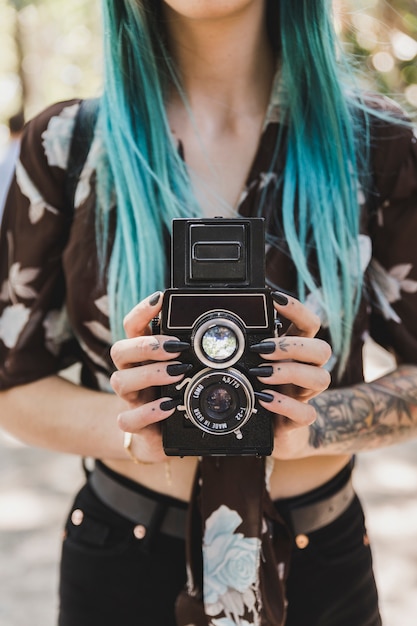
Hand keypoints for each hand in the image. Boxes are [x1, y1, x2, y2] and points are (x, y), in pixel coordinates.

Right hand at [110, 292, 190, 462]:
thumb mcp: (186, 369)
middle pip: (120, 350)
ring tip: (177, 373)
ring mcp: (130, 399)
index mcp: (142, 355)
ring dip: (150, 374)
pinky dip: (148, 412)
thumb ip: (194, 352)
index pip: (133, 326)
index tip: (161, 298)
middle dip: (147, 345)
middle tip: (175, 347)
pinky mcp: (133, 424)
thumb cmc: (174, 394)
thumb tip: (223, 330)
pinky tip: (167, 407)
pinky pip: (128, 419)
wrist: (159, 436)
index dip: (142, 310)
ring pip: (120, 381)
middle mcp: (131, 373)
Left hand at [251, 292, 331, 459]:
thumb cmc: (262, 390)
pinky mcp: (299, 421)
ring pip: (321, 378)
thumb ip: (245, 347)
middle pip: (323, 349)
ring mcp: (305, 396)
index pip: (309, 324)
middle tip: (262, 349)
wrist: (276, 432)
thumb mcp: (253, 365)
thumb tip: (218, 324)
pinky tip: (264, 399)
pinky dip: (284, 405)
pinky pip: (306, 413)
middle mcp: (307, 371)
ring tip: (261, 374)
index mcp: (296, 353)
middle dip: (293, 346)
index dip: (298, 309)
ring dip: (289, 372)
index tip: (275, 298)